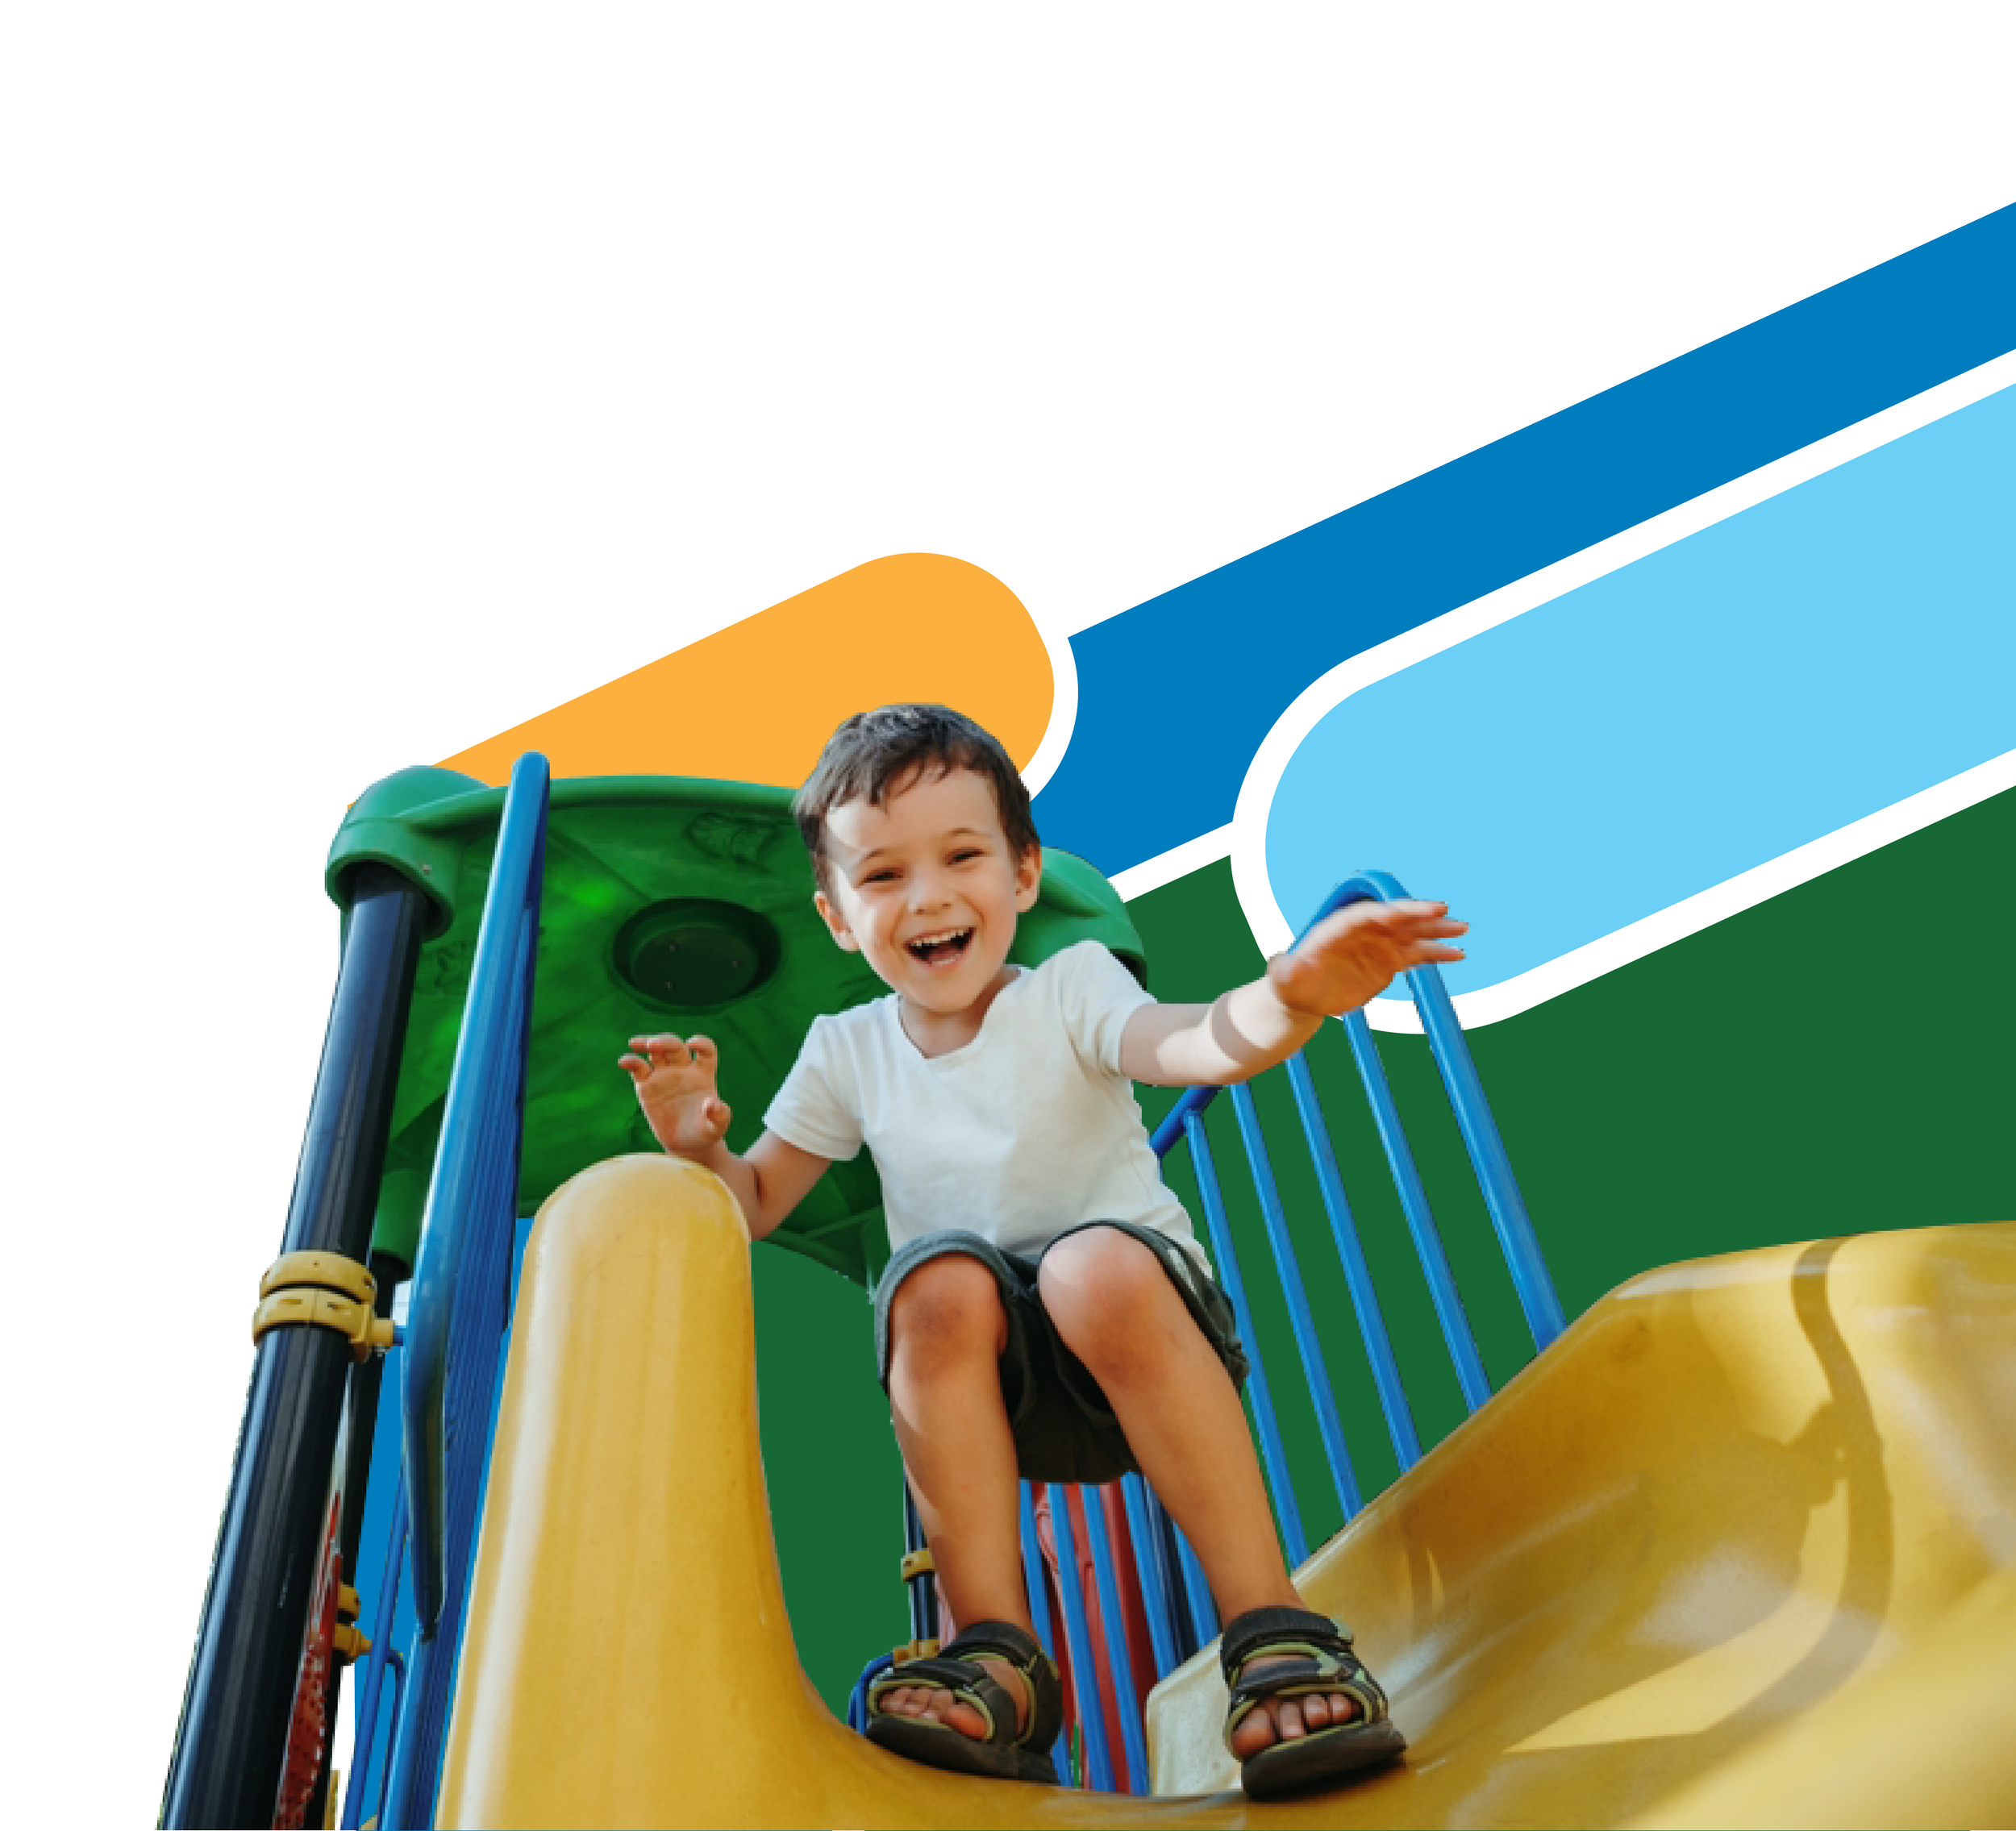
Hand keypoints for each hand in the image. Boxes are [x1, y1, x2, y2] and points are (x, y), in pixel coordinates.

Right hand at [617, 1033, 731, 1157]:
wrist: (687, 1145)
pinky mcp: (646, 1086)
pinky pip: (638, 1069)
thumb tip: (712, 1104)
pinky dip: (631, 1062)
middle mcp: (683, 1070)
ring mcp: (664, 1076)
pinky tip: (623, 1062)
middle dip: (665, 1042)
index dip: (701, 1043)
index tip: (693, 1044)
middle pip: (675, 1046)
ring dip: (645, 1043)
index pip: (706, 1050)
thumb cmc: (705, 1133)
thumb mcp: (717, 1127)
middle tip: (652, 1044)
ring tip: (635, 1043)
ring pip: (655, 1051)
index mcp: (703, 1074)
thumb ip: (719, 1115)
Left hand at [1267, 900, 1467, 1018]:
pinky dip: (1436, 954)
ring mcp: (1377, 946)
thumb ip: (1283, 970)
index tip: (1409, 910)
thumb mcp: (1283, 978)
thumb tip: (1278, 965)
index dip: (1390, 911)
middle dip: (1418, 914)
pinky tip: (1457, 955)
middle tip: (1444, 911)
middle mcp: (1362, 932)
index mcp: (1338, 929)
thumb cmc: (1291, 983)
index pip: (1368, 914)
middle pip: (1393, 919)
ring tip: (1462, 931)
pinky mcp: (1388, 962)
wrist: (1304, 995)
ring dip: (1435, 932)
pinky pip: (1416, 955)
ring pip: (1410, 934)